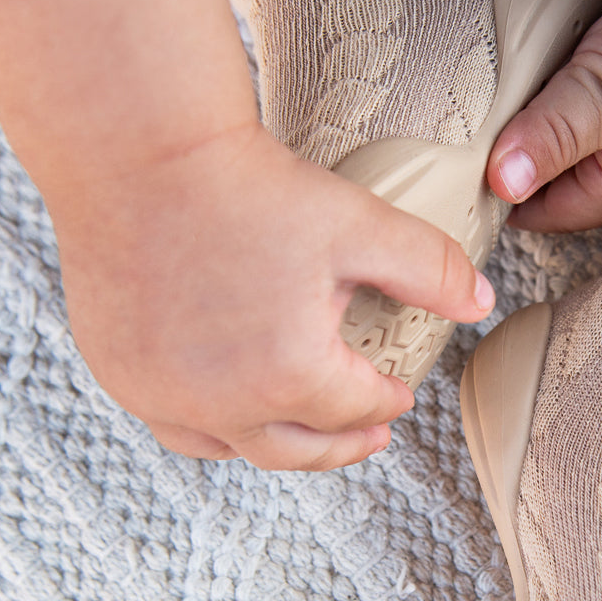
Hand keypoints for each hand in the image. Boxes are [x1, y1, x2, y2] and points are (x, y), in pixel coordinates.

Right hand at [50, 124, 494, 469]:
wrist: (140, 152)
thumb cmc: (248, 186)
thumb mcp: (358, 224)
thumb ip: (429, 268)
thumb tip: (481, 300)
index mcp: (290, 374)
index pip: (356, 408)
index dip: (387, 402)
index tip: (399, 393)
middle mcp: (223, 402)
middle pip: (299, 448)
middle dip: (343, 444)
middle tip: (369, 436)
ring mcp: (163, 394)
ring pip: (234, 447)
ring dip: (279, 443)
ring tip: (301, 430)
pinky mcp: (119, 373)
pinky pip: (176, 426)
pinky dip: (213, 427)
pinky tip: (229, 407)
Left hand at [487, 0, 601, 230]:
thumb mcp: (601, 96)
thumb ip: (550, 136)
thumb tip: (498, 185)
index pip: (557, 210)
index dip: (512, 205)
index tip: (470, 196)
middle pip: (579, 180)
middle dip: (536, 174)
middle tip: (484, 158)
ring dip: (562, 131)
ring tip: (516, 113)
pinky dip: (590, 94)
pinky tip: (576, 70)